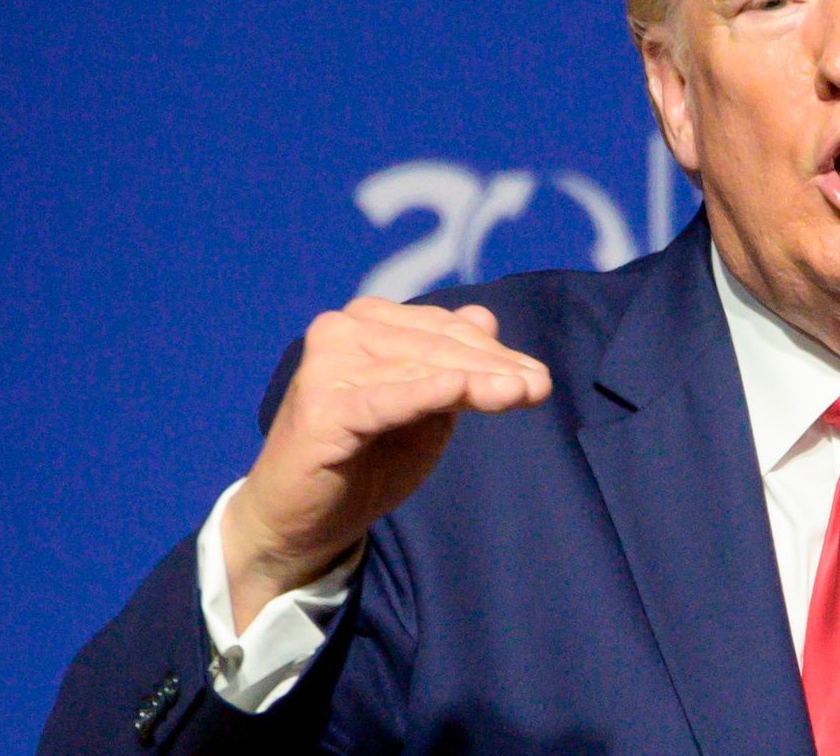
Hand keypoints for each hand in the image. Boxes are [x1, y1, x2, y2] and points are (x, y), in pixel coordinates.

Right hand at [220, 297, 551, 629]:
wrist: (299, 523)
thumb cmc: (364, 463)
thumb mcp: (421, 412)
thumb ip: (450, 367)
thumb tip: (485, 317)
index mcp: (365, 323)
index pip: (443, 329)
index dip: (493, 351)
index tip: (538, 377)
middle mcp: (342, 332)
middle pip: (437, 345)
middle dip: (494, 366)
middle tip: (540, 386)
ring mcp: (328, 365)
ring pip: (421, 367)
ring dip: (477, 380)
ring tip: (523, 392)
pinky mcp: (322, 408)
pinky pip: (387, 398)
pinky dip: (426, 392)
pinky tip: (461, 391)